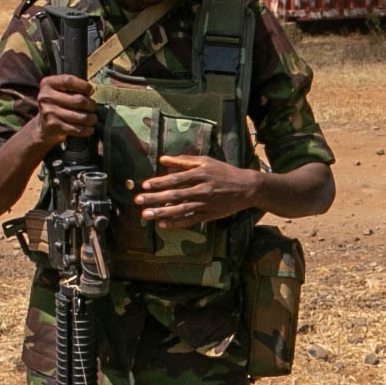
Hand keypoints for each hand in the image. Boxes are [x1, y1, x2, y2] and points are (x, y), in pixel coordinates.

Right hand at [34, 74, 96, 147]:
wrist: (43, 126)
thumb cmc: (57, 105)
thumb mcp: (59, 91)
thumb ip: (72, 87)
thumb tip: (90, 91)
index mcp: (48, 84)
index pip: (69, 81)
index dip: (83, 85)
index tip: (91, 90)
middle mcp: (46, 97)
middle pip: (78, 100)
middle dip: (91, 104)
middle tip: (93, 107)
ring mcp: (49, 112)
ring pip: (81, 116)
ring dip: (91, 118)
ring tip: (92, 118)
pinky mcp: (54, 126)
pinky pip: (78, 129)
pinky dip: (87, 130)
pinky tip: (89, 129)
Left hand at [136, 154, 259, 227]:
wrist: (246, 187)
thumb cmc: (224, 172)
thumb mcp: (206, 161)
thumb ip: (184, 161)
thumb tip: (163, 159)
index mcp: (200, 174)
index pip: (176, 179)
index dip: (160, 182)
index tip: (145, 185)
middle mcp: (202, 190)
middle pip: (175, 195)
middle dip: (155, 198)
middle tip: (138, 201)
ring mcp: (206, 204)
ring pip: (181, 210)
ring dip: (162, 213)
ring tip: (146, 215)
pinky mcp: (209, 215)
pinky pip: (190, 220)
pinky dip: (177, 223)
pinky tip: (163, 225)